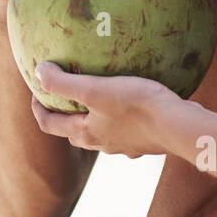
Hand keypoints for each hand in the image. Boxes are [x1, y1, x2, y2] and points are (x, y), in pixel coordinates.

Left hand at [30, 61, 203, 157]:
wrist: (180, 128)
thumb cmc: (137, 107)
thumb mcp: (96, 89)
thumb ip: (64, 82)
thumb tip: (38, 71)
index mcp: (85, 133)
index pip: (49, 124)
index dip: (38, 108)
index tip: (36, 90)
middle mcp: (102, 144)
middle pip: (73, 131)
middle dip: (64, 113)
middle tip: (64, 92)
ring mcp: (125, 146)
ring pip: (100, 131)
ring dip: (93, 115)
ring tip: (98, 92)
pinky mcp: (145, 141)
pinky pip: (126, 127)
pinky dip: (120, 115)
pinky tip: (132, 97)